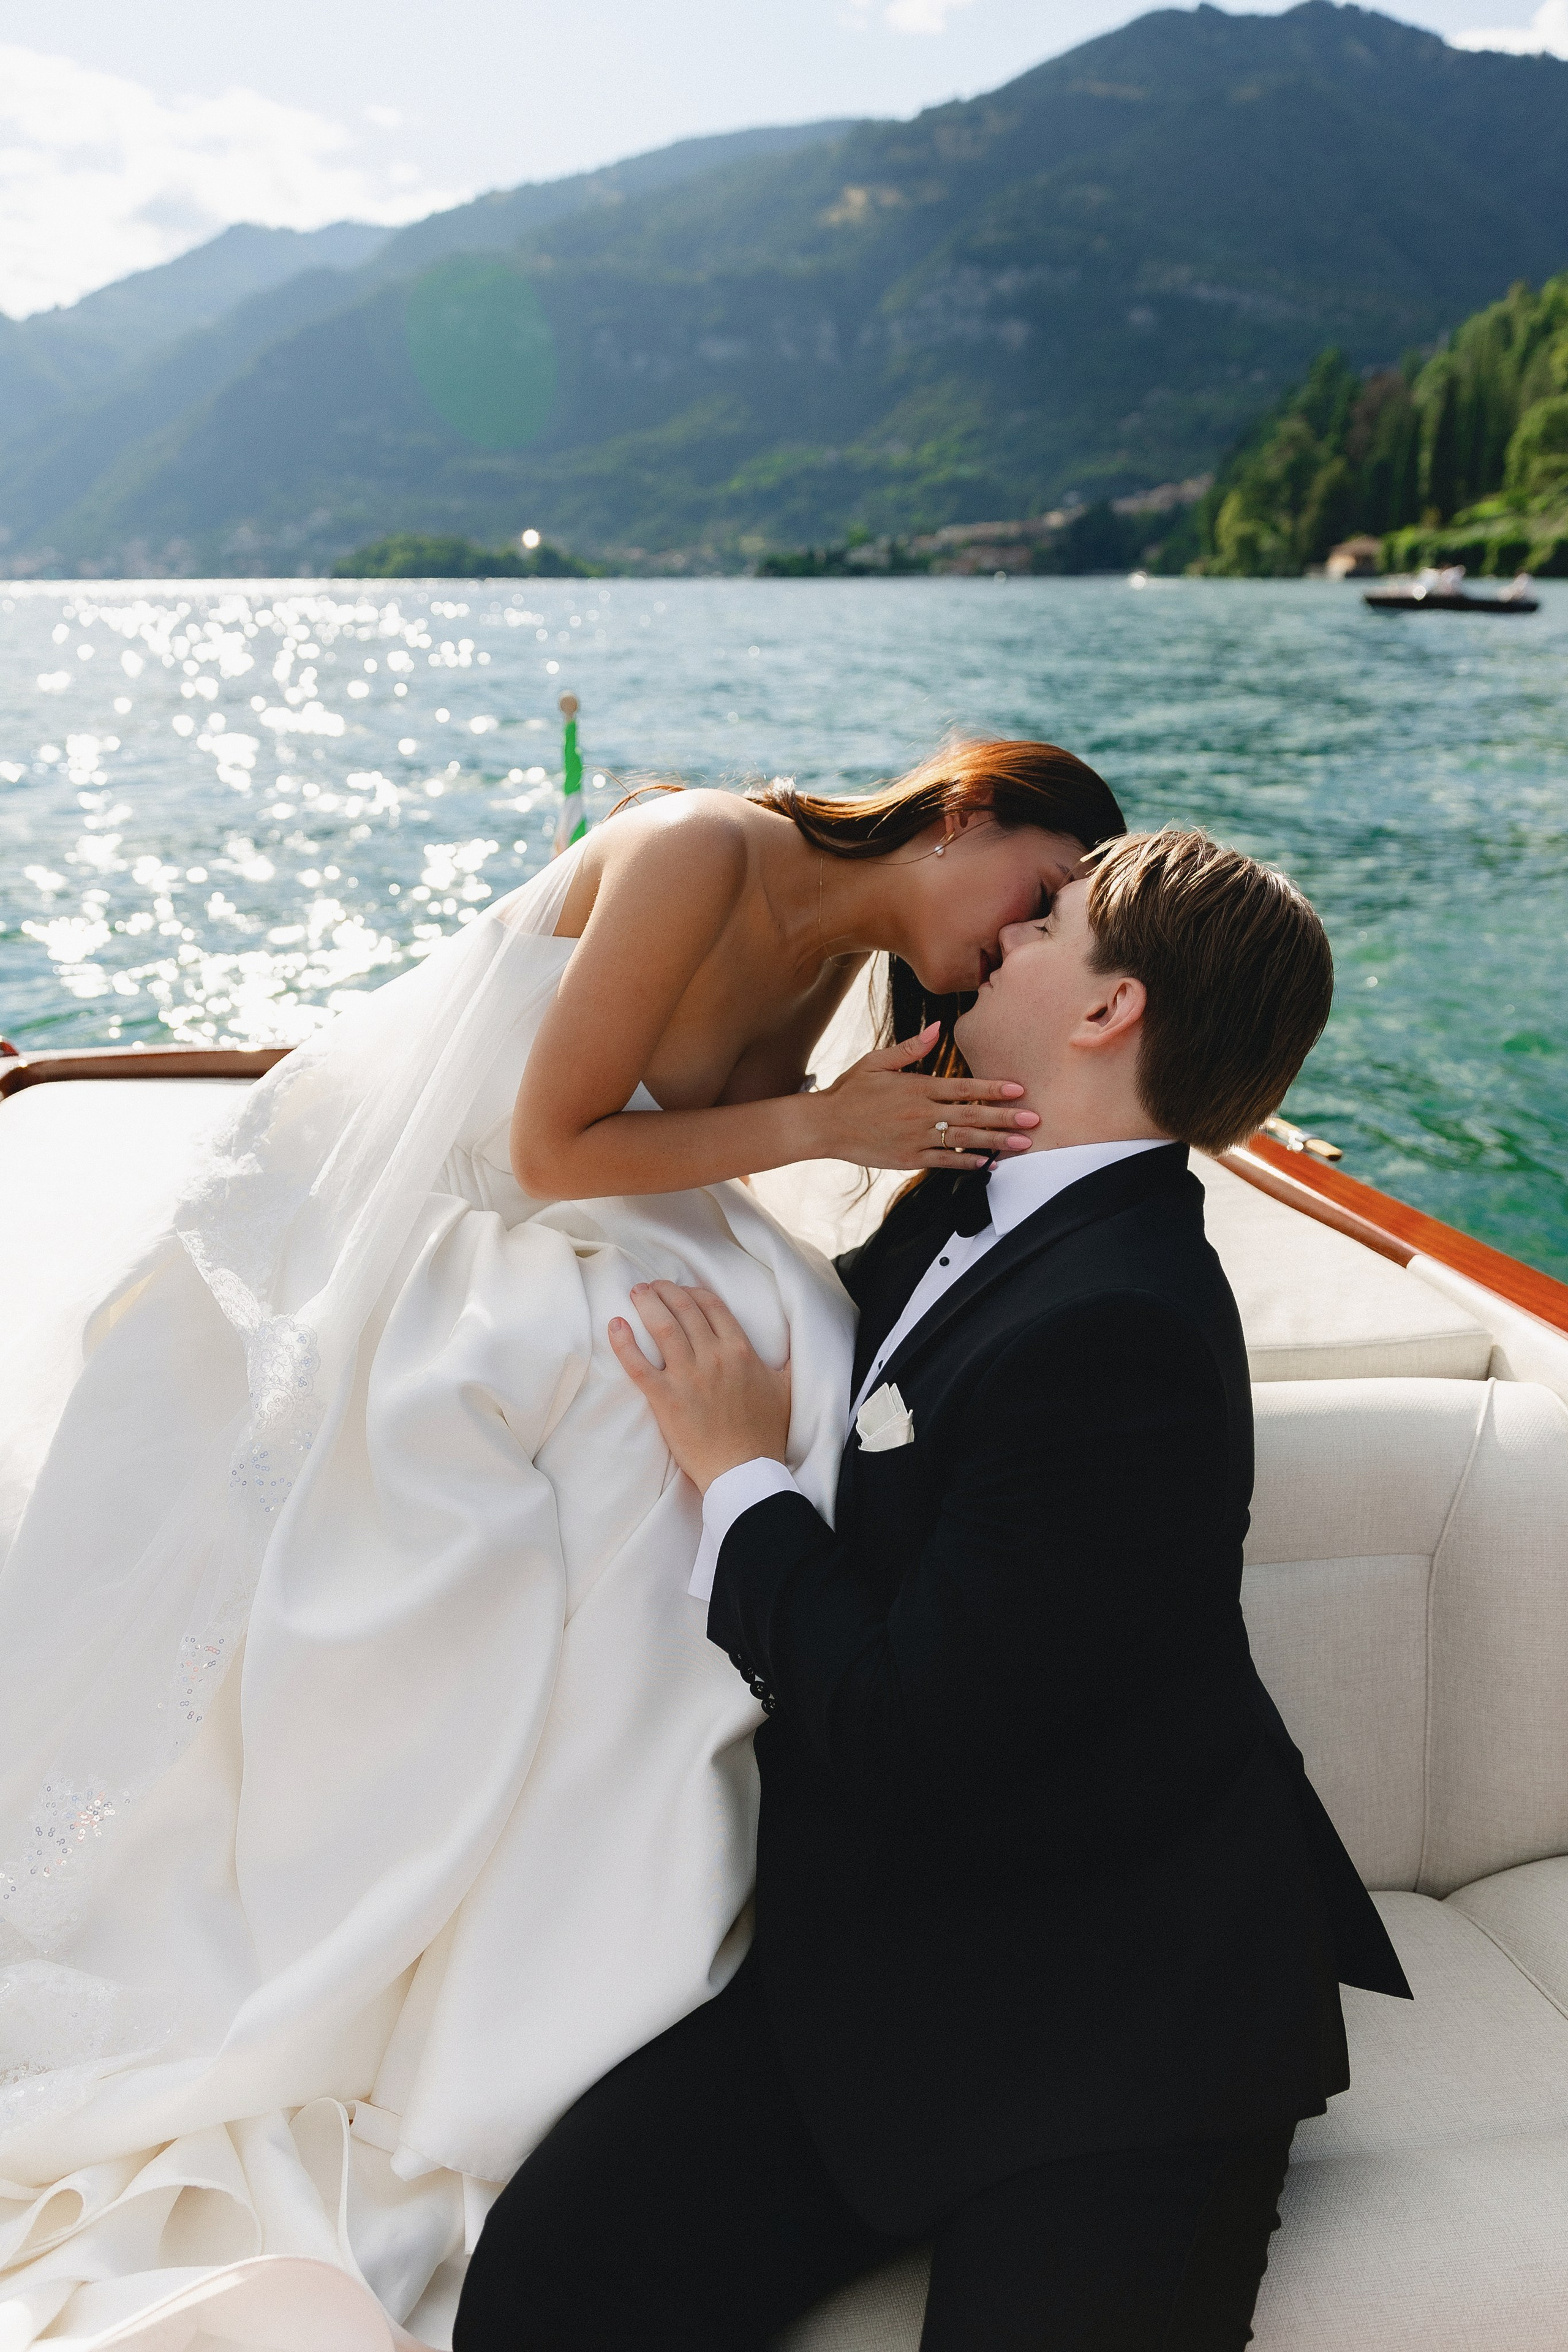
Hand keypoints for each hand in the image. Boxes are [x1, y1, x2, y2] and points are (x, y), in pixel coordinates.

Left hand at [608, 1281, 791, 1492]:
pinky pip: (639, 1365)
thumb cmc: (765, 1433)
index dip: (694, 1292)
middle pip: (685, 1309)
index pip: (712, 1306)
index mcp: (741, 1350)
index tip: (682, 1290)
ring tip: (636, 1293)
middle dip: (666, 1291)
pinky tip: (615, 1325)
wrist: (743, 1470)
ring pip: (662, 1327)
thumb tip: (798, 1342)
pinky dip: (624, 1343)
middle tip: (652, 1286)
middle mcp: (714, 1356)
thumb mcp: (786, 1389)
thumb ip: (789, 1361)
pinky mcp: (666, 1399)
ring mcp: (688, 1377)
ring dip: (647, 1304)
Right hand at [814, 1023, 1038, 1170]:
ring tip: (1022, 1144)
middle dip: (1006, 1118)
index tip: (1018, 1089)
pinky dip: (967, 1163)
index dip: (993, 1088)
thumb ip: (910, 1048)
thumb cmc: (851, 1090)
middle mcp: (921, 1113)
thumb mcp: (876, 1061)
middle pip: (972, 1114)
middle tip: (1034, 1120)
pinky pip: (944, 1161)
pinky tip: (988, 1163)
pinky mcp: (909, 1158)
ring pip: (964, 1140)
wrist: (824, 1125)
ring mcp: (916, 1138)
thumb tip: (938, 1029)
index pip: (963, 1087)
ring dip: (996, 1142)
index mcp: (917, 1087)